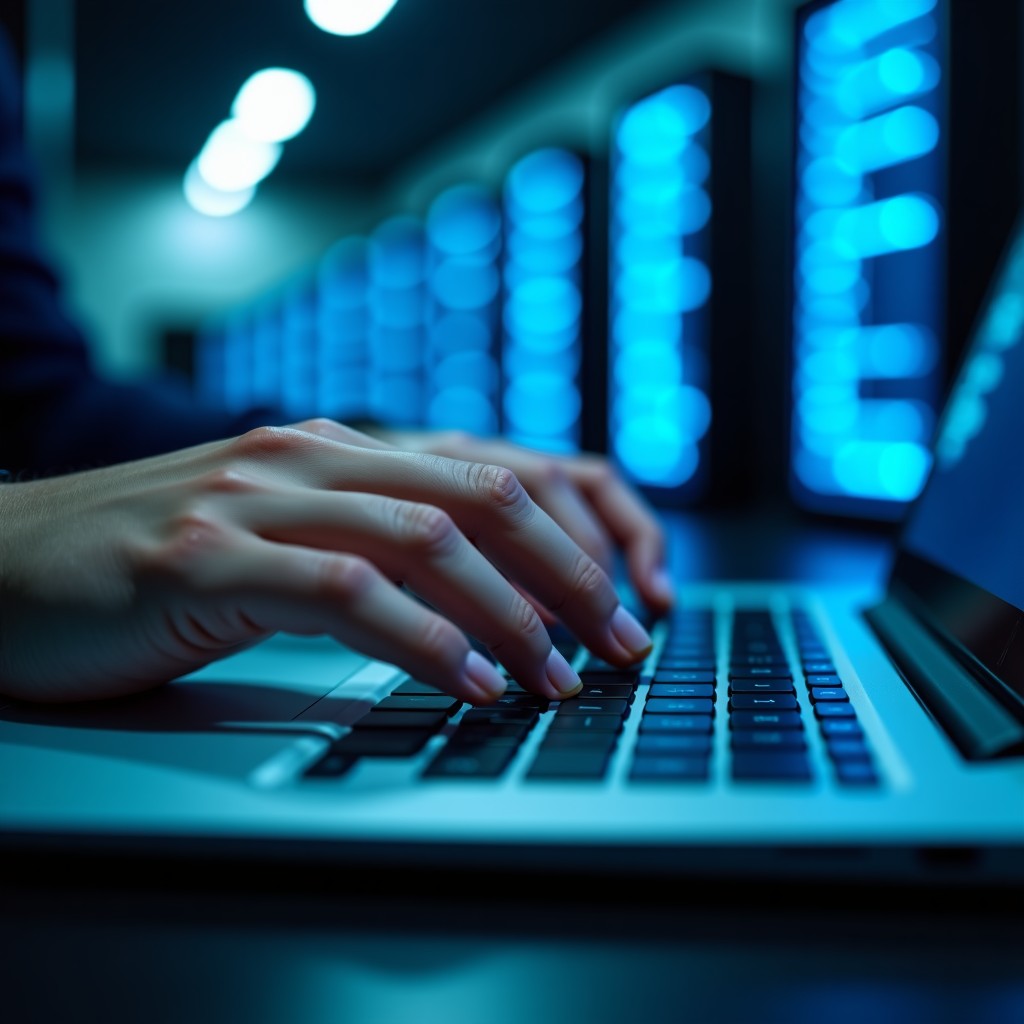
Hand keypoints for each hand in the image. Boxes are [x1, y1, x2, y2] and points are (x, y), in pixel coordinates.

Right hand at [0, 420, 656, 703]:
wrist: (9, 560)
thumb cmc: (155, 559)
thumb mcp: (285, 533)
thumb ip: (373, 540)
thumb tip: (484, 591)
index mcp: (342, 450)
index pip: (498, 468)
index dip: (582, 527)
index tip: (633, 593)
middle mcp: (313, 457)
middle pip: (484, 495)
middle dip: (571, 573)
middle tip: (622, 643)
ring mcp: (259, 499)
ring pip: (428, 539)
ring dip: (513, 615)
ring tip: (559, 677)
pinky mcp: (205, 556)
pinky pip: (345, 592)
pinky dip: (421, 640)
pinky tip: (465, 684)